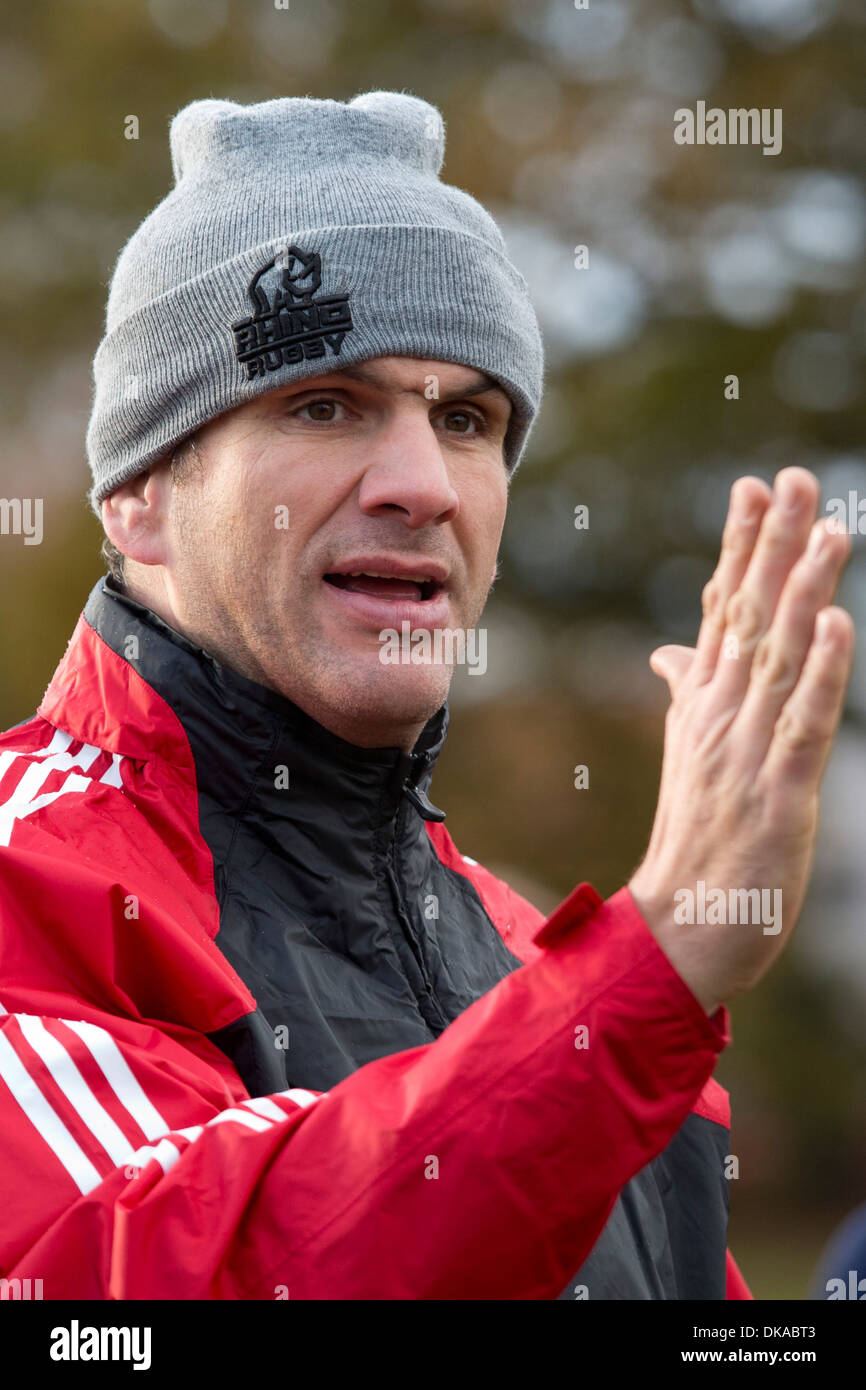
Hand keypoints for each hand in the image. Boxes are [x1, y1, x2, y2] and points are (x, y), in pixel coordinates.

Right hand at [628, 467, 853, 1014]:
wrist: (678, 928)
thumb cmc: (694, 843)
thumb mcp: (691, 755)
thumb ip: (687, 691)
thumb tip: (670, 649)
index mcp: (702, 705)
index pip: (721, 609)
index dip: (741, 547)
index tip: (754, 487)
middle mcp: (721, 716)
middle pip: (748, 617)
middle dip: (772, 545)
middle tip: (791, 479)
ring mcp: (746, 753)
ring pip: (779, 658)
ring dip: (803, 591)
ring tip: (829, 530)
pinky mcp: (777, 795)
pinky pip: (802, 725)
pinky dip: (819, 674)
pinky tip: (833, 627)